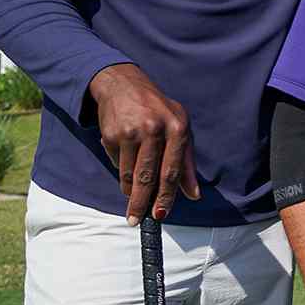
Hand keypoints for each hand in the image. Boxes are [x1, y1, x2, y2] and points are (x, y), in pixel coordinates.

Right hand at [88, 63, 198, 224]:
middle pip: (148, 176)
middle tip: (138, 219)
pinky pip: (116, 164)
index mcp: (177, 128)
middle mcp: (154, 130)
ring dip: (130, 192)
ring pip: (129, 174)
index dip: (166, 195)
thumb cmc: (158, 110)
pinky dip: (121, 173)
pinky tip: (125, 173)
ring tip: (132, 203)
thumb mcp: (180, 128)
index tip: (161, 214)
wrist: (123, 85)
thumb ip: (186, 163)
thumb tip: (193, 195)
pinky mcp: (111, 135)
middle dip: (143, 202)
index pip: (172, 170)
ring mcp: (130, 133)